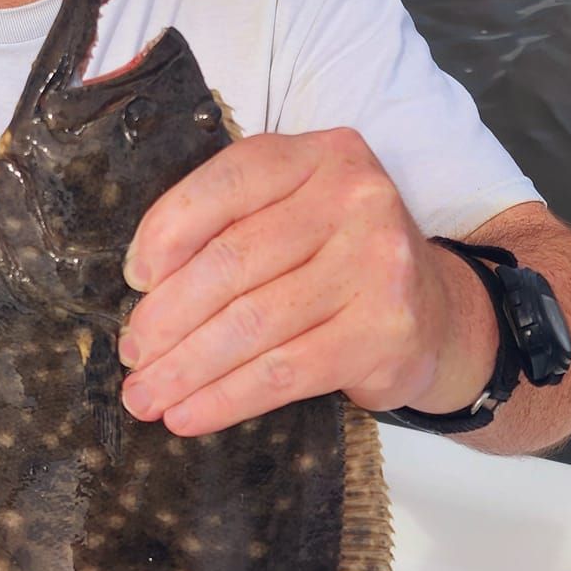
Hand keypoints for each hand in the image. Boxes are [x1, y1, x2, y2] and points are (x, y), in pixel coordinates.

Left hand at [117, 129, 498, 434]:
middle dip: (167, 318)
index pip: (227, 184)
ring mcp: (377, 265)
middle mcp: (356, 198)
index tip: (134, 281)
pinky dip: (224, 399)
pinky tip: (189, 416)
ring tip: (146, 396)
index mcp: (321, 155)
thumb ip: (232, 223)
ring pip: (250, 324)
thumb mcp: (296, 214)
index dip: (167, 232)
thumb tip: (144, 283)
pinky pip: (281, 373)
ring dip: (185, 369)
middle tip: (132, 357)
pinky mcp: (383, 332)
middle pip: (232, 262)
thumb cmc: (341, 261)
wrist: (437, 314)